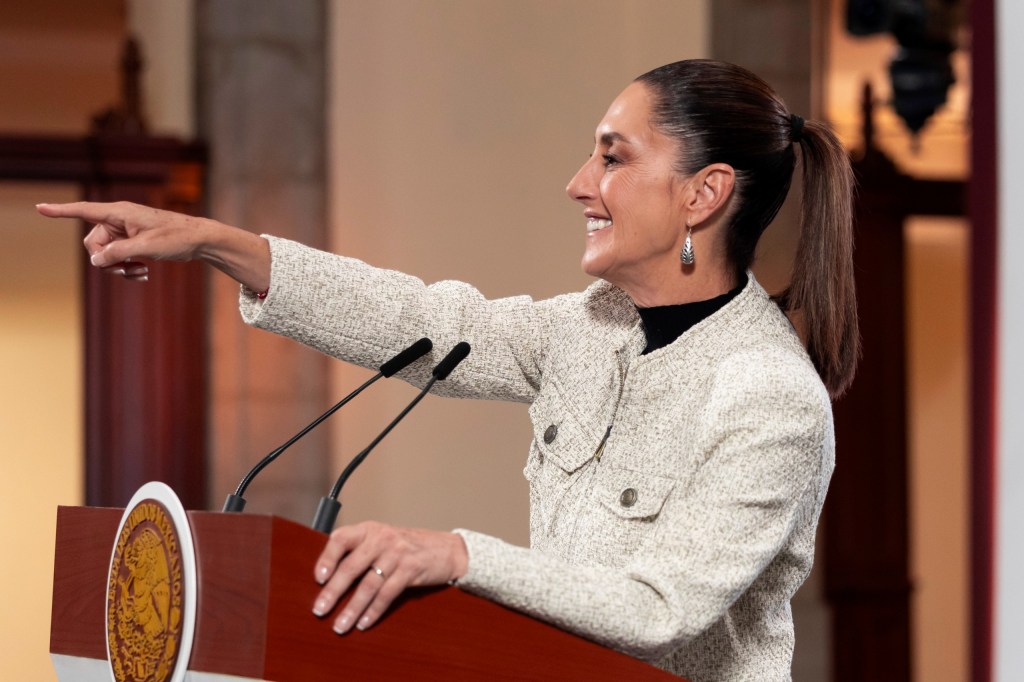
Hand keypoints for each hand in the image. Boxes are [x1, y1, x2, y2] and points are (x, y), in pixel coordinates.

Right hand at [36, 200, 270, 291]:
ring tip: (139, 274)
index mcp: (120, 213)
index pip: (84, 210)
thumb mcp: (147, 247)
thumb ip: (119, 252)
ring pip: (106, 254)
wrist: (200, 240)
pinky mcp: (133, 242)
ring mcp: (126, 231)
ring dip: (118, 267)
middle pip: (94, 243)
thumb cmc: (176, 238)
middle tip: (127, 271)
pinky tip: (143, 275)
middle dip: (106, 261)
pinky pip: (119, 258)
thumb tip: (96, 261)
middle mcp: (119, 220)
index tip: (39, 208)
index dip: (61, 211)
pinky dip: (127, 268)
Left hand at [312, 521, 467, 633]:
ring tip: (340, 625)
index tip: (318, 578)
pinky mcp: (411, 570)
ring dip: (352, 608)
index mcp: (370, 529)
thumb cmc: (409, 547)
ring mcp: (397, 554)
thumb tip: (329, 577)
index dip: (327, 558)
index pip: (341, 538)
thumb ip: (361, 550)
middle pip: (351, 567)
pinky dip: (373, 611)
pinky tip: (364, 623)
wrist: (447, 549)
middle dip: (333, 592)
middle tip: (319, 610)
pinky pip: (387, 594)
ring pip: (368, 585)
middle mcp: (382, 539)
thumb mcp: (384, 540)